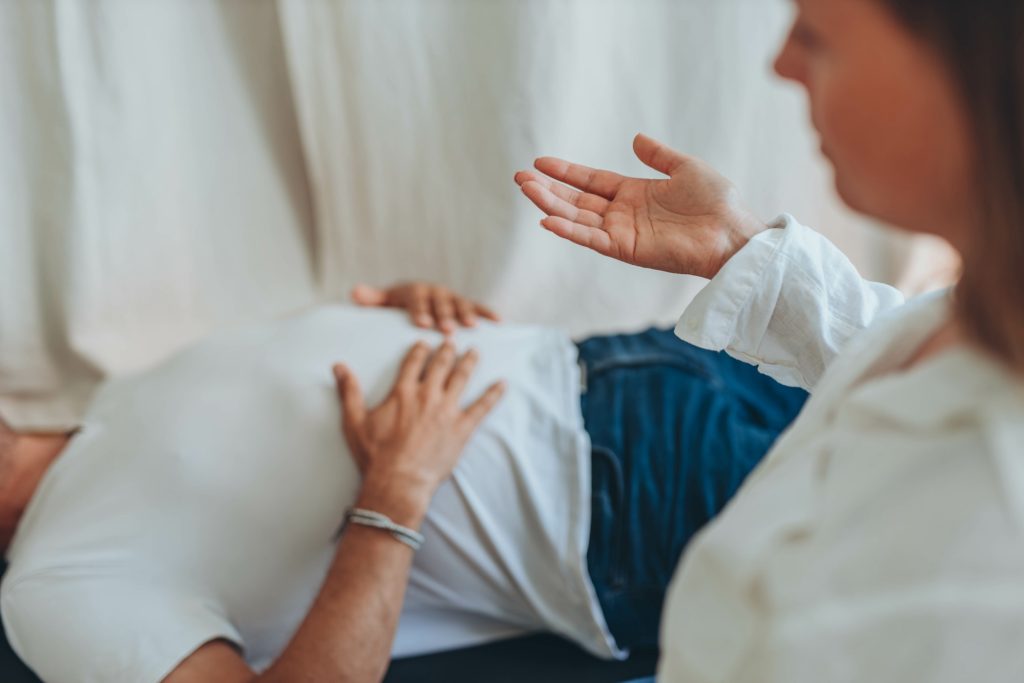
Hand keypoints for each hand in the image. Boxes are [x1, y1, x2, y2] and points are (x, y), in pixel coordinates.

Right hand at [332, 341, 505, 523]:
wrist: (399, 481)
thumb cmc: (375, 454)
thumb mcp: (354, 421)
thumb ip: (348, 391)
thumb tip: (338, 366)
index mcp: (403, 392)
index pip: (413, 363)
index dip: (420, 350)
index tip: (425, 342)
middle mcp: (427, 395)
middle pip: (441, 365)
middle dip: (448, 350)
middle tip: (453, 340)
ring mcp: (447, 410)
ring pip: (461, 378)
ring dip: (469, 362)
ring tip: (475, 352)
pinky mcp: (462, 428)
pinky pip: (482, 406)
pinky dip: (493, 394)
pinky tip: (503, 384)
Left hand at [351, 283, 500, 334]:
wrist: (418, 296)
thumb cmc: (399, 305)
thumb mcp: (385, 301)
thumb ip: (372, 299)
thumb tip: (354, 292)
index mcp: (414, 291)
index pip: (416, 300)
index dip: (420, 311)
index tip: (422, 324)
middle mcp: (435, 291)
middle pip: (440, 303)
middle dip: (444, 315)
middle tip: (447, 329)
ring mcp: (451, 297)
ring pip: (460, 304)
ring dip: (466, 314)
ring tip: (471, 326)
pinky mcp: (465, 304)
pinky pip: (478, 307)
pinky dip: (488, 312)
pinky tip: (499, 321)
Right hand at [514, 133, 767, 279]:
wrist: (732, 232)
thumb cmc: (716, 202)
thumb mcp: (684, 168)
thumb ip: (658, 156)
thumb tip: (635, 138)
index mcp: (634, 194)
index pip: (591, 182)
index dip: (566, 172)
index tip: (540, 162)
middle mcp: (623, 214)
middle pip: (576, 201)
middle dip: (548, 189)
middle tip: (520, 177)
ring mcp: (622, 233)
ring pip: (577, 219)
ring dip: (550, 205)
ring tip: (526, 190)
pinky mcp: (627, 249)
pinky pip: (592, 239)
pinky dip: (569, 230)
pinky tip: (548, 220)